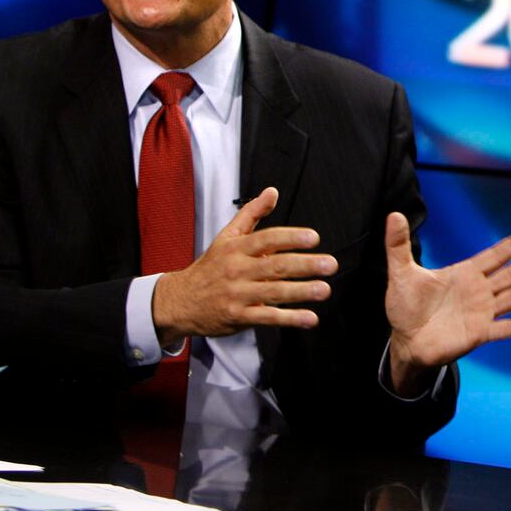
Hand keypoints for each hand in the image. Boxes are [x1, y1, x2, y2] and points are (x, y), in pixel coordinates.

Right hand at [151, 187, 337, 345]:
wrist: (180, 301)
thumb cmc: (210, 267)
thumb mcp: (227, 236)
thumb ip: (251, 214)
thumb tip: (273, 191)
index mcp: (236, 248)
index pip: (266, 239)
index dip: (291, 238)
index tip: (314, 238)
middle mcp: (237, 270)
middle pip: (274, 265)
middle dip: (305, 265)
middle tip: (330, 264)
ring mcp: (237, 294)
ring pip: (273, 292)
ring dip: (302, 292)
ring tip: (324, 289)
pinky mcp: (238, 316)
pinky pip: (267, 318)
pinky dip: (289, 318)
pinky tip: (310, 318)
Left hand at [383, 212, 510, 395]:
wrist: (405, 341)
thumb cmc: (404, 307)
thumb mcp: (400, 272)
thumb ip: (398, 244)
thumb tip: (394, 214)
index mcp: (464, 274)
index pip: (493, 257)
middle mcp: (477, 292)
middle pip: (507, 275)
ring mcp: (480, 313)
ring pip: (509, 298)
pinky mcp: (478, 334)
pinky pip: (501, 329)